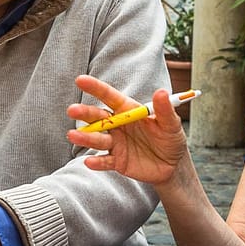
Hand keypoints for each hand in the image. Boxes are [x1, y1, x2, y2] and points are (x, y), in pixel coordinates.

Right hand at [66, 75, 190, 185]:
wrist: (172, 165)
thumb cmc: (170, 138)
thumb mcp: (171, 124)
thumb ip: (164, 110)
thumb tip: (161, 92)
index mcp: (128, 110)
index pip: (109, 96)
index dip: (95, 88)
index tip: (80, 80)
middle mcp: (118, 125)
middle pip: (98, 117)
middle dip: (85, 113)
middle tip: (72, 110)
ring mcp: (116, 143)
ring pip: (98, 139)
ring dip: (86, 137)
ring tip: (73, 135)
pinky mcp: (117, 161)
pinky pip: (105, 161)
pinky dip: (97, 162)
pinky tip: (89, 162)